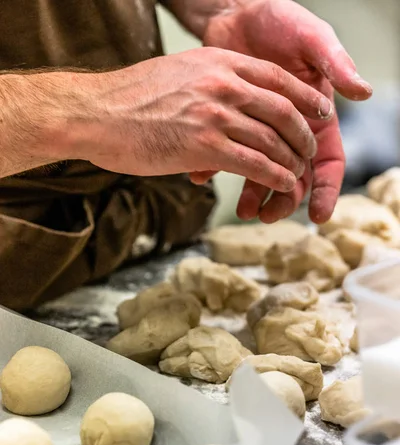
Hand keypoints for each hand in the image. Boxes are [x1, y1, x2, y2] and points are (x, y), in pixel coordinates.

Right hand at [80, 48, 333, 192]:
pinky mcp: (204, 146)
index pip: (277, 78)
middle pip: (283, 110)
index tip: (318, 112)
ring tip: (296, 174)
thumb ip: (208, 85)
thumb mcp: (177, 75)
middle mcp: (223, 84)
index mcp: (219, 63)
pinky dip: (274, 175)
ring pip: (273, 140)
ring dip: (291, 160)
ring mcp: (215, 114)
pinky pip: (255, 163)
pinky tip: (282, 183)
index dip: (304, 98)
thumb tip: (225, 103)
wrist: (95, 113)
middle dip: (303, 134)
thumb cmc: (129, 99)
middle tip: (308, 150)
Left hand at [201, 0, 372, 222]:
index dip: (326, 190)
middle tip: (271, 216)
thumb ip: (334, 64)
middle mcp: (288, 130)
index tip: (320, 216)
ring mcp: (257, 131)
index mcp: (315, 116)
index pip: (328, 162)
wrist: (236, 12)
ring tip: (245, 210)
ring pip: (260, 173)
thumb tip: (363, 91)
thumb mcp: (311, 38)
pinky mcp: (229, 125)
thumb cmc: (279, 21)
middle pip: (294, 178)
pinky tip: (205, 177)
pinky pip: (224, 154)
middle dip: (285, 200)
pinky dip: (215, 169)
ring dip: (254, 194)